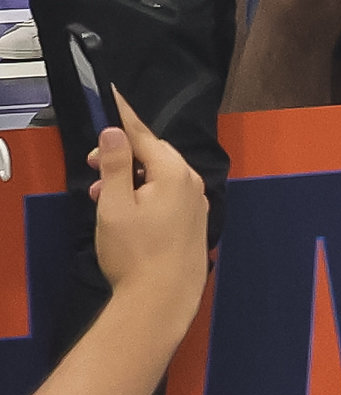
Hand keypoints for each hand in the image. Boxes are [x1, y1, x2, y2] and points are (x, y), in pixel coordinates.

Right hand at [84, 91, 209, 312]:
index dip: (124, 118)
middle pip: (154, 155)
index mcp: (174, 173)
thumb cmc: (134, 251)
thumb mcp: (115, 205)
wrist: (163, 297)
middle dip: (122, 155)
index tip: (111, 97)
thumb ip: (114, 166)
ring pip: (160, 177)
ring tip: (100, 194)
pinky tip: (124, 211)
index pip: (144, 135)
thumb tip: (113, 133)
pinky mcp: (193, 222)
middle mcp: (192, 183)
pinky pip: (168, 196)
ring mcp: (196, 204)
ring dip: (129, 178)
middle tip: (90, 164)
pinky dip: (145, 194)